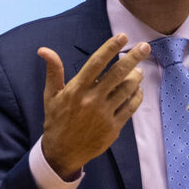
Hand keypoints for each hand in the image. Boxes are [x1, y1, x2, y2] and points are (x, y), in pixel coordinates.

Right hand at [39, 34, 149, 179]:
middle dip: (133, 58)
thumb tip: (44, 50)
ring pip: (127, 90)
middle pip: (117, 74)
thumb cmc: (56, 120)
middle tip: (145, 46)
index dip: (110, 48)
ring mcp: (104, 114)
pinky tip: (138, 90)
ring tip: (139, 70)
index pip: (96, 63)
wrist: (62, 151)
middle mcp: (92, 100)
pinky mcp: (113, 127)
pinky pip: (130, 107)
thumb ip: (53, 71)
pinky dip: (137, 96)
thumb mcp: (51, 95)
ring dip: (136, 77)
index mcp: (76, 89)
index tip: (122, 37)